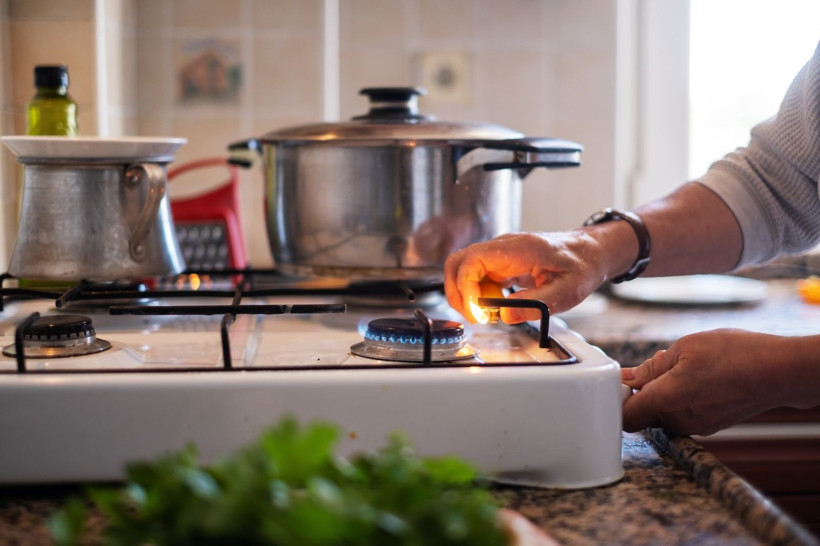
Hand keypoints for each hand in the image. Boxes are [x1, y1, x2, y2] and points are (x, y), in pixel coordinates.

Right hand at [444, 231, 607, 322]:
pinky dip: (475, 294)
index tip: (477, 310)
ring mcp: (499, 254)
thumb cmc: (582, 266)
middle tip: (473, 316)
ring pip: (463, 270)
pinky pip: (476, 276)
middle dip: (457, 292)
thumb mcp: (567, 291)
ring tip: (482, 315)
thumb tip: (506, 316)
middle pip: (459, 262)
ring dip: (464, 294)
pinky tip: (491, 309)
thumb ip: (537, 304)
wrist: (590, 252)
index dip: (466, 287)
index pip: (473, 259)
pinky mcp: (500, 264)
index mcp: (519, 248)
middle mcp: (503, 247)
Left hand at [621, 329, 787, 435]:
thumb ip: (651, 368)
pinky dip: (681, 398)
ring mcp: (696, 426)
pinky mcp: (711, 425)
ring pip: (664, 414)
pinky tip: (697, 377)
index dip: (618, 399)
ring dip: (663, 394)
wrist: (779, 371)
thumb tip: (628, 378)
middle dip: (642, 393)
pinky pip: (683, 414)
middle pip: (643, 415)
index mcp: (664, 402)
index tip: (622, 381)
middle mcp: (678, 421)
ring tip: (682, 367)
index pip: (624, 417)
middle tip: (655, 366)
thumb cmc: (733, 355)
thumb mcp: (683, 349)